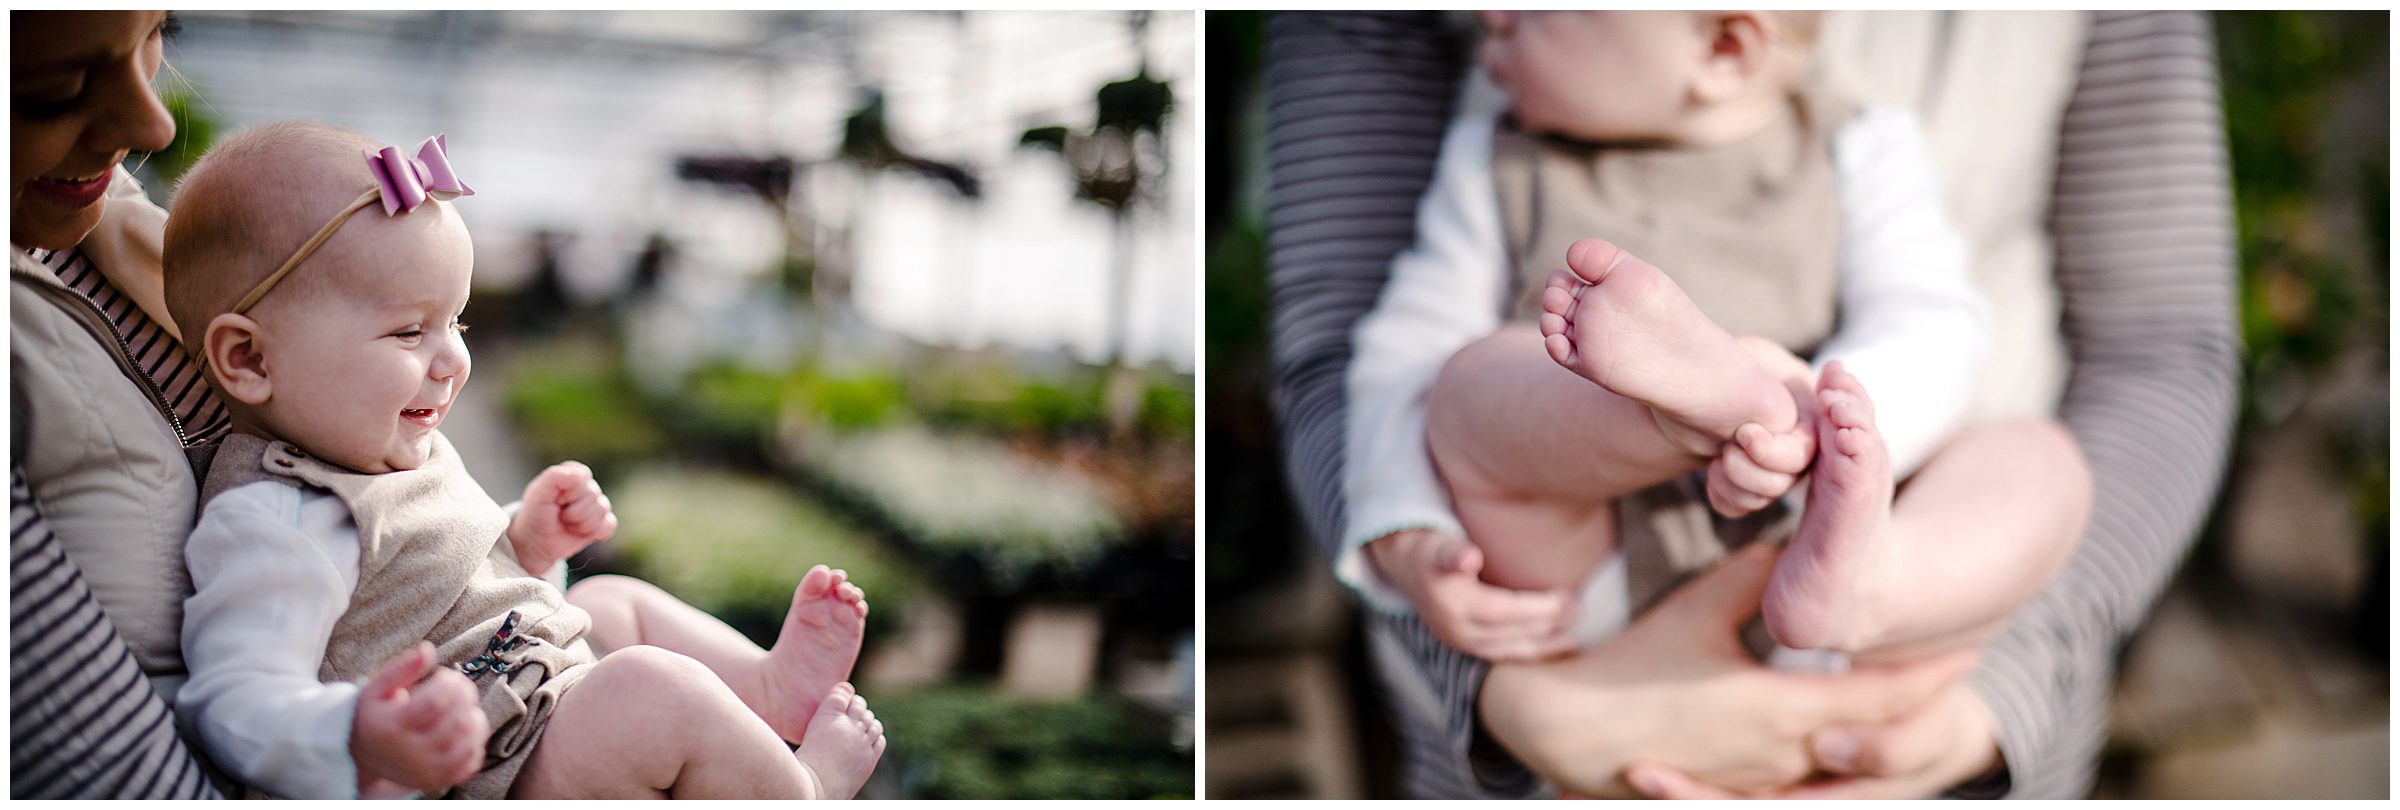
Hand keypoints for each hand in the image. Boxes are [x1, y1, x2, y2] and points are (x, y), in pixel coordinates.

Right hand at [351, 642, 487, 795]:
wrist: (362, 755)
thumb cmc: (374, 714)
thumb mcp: (377, 687)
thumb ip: (403, 668)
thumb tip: (428, 649)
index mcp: (392, 726)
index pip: (435, 702)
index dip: (450, 682)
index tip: (446, 674)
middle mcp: (410, 753)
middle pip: (456, 721)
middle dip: (466, 695)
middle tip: (459, 685)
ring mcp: (426, 770)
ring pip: (469, 742)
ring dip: (474, 716)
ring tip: (463, 705)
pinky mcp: (439, 780)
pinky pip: (472, 761)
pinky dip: (476, 741)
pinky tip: (465, 726)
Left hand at [508, 461, 616, 576]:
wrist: (536, 540)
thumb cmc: (536, 513)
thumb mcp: (538, 493)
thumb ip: (554, 477)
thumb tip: (579, 476)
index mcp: (573, 474)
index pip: (583, 478)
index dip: (569, 492)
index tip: (555, 499)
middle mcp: (588, 487)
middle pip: (593, 496)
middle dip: (573, 511)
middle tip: (559, 515)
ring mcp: (597, 504)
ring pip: (602, 511)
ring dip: (580, 524)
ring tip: (567, 523)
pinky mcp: (602, 522)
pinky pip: (609, 525)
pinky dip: (594, 532)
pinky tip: (580, 532)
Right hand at [1365, 529, 1576, 661]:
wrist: (1405, 567)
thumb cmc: (1430, 550)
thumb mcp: (1438, 546)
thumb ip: (1453, 553)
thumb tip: (1469, 557)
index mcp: (1454, 606)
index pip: (1506, 611)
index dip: (1541, 608)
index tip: (1570, 597)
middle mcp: (1458, 631)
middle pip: (1513, 632)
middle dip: (1549, 624)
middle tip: (1580, 609)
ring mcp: (1461, 643)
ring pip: (1511, 650)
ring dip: (1544, 646)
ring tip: (1573, 640)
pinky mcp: (1466, 646)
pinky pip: (1504, 655)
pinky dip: (1529, 653)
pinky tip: (1552, 649)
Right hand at [1477, 543, 1976, 796]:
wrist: (1568, 730)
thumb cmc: (1631, 669)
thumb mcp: (1697, 611)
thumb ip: (1754, 579)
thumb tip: (1792, 545)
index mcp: (1782, 710)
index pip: (1880, 695)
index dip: (1928, 675)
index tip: (1968, 652)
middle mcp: (1782, 757)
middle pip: (1875, 740)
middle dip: (1917, 711)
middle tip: (1949, 680)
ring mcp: (1759, 783)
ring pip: (1840, 768)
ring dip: (1874, 738)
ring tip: (1898, 708)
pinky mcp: (1732, 792)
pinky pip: (1797, 785)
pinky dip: (1827, 763)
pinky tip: (1833, 741)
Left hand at [1709, 338, 1819, 517]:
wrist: (1686, 389)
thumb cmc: (1719, 362)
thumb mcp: (1748, 355)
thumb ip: (1769, 373)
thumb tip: (1791, 396)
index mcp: (1808, 412)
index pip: (1805, 452)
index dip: (1771, 452)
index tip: (1742, 434)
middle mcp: (1799, 443)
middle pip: (1786, 481)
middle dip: (1747, 471)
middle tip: (1725, 448)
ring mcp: (1776, 467)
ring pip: (1765, 498)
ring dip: (1733, 484)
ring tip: (1715, 461)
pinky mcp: (1750, 484)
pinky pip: (1743, 507)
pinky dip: (1724, 498)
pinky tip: (1710, 476)